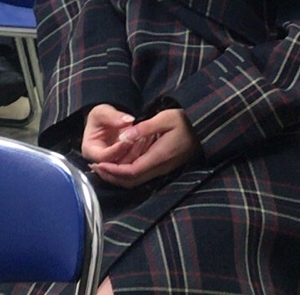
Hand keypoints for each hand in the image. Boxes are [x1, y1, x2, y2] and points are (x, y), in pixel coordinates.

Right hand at [81, 104, 142, 165]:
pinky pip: (133, 165)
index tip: (129, 139)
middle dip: (130, 153)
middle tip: (142, 139)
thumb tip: (127, 120)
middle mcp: (100, 162)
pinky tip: (148, 142)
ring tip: (147, 138)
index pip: (104, 157)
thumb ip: (113, 116)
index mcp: (90, 151)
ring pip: (127, 168)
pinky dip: (142, 155)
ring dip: (138, 154)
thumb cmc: (100, 117)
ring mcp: (112, 165)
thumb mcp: (102, 112)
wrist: (107, 121)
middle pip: (116, 166)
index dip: (117, 149)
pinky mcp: (123, 165)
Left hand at [86, 108, 201, 188]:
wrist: (205, 129)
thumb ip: (143, 128)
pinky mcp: (163, 166)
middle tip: (94, 168)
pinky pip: (142, 175)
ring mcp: (162, 168)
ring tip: (102, 166)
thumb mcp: (164, 118)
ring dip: (117, 176)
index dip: (113, 171)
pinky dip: (126, 173)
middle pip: (131, 181)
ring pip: (136, 180)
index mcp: (159, 157)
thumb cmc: (186, 121)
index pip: (131, 172)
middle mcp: (160, 167)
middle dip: (111, 177)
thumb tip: (124, 137)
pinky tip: (118, 163)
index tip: (98, 164)